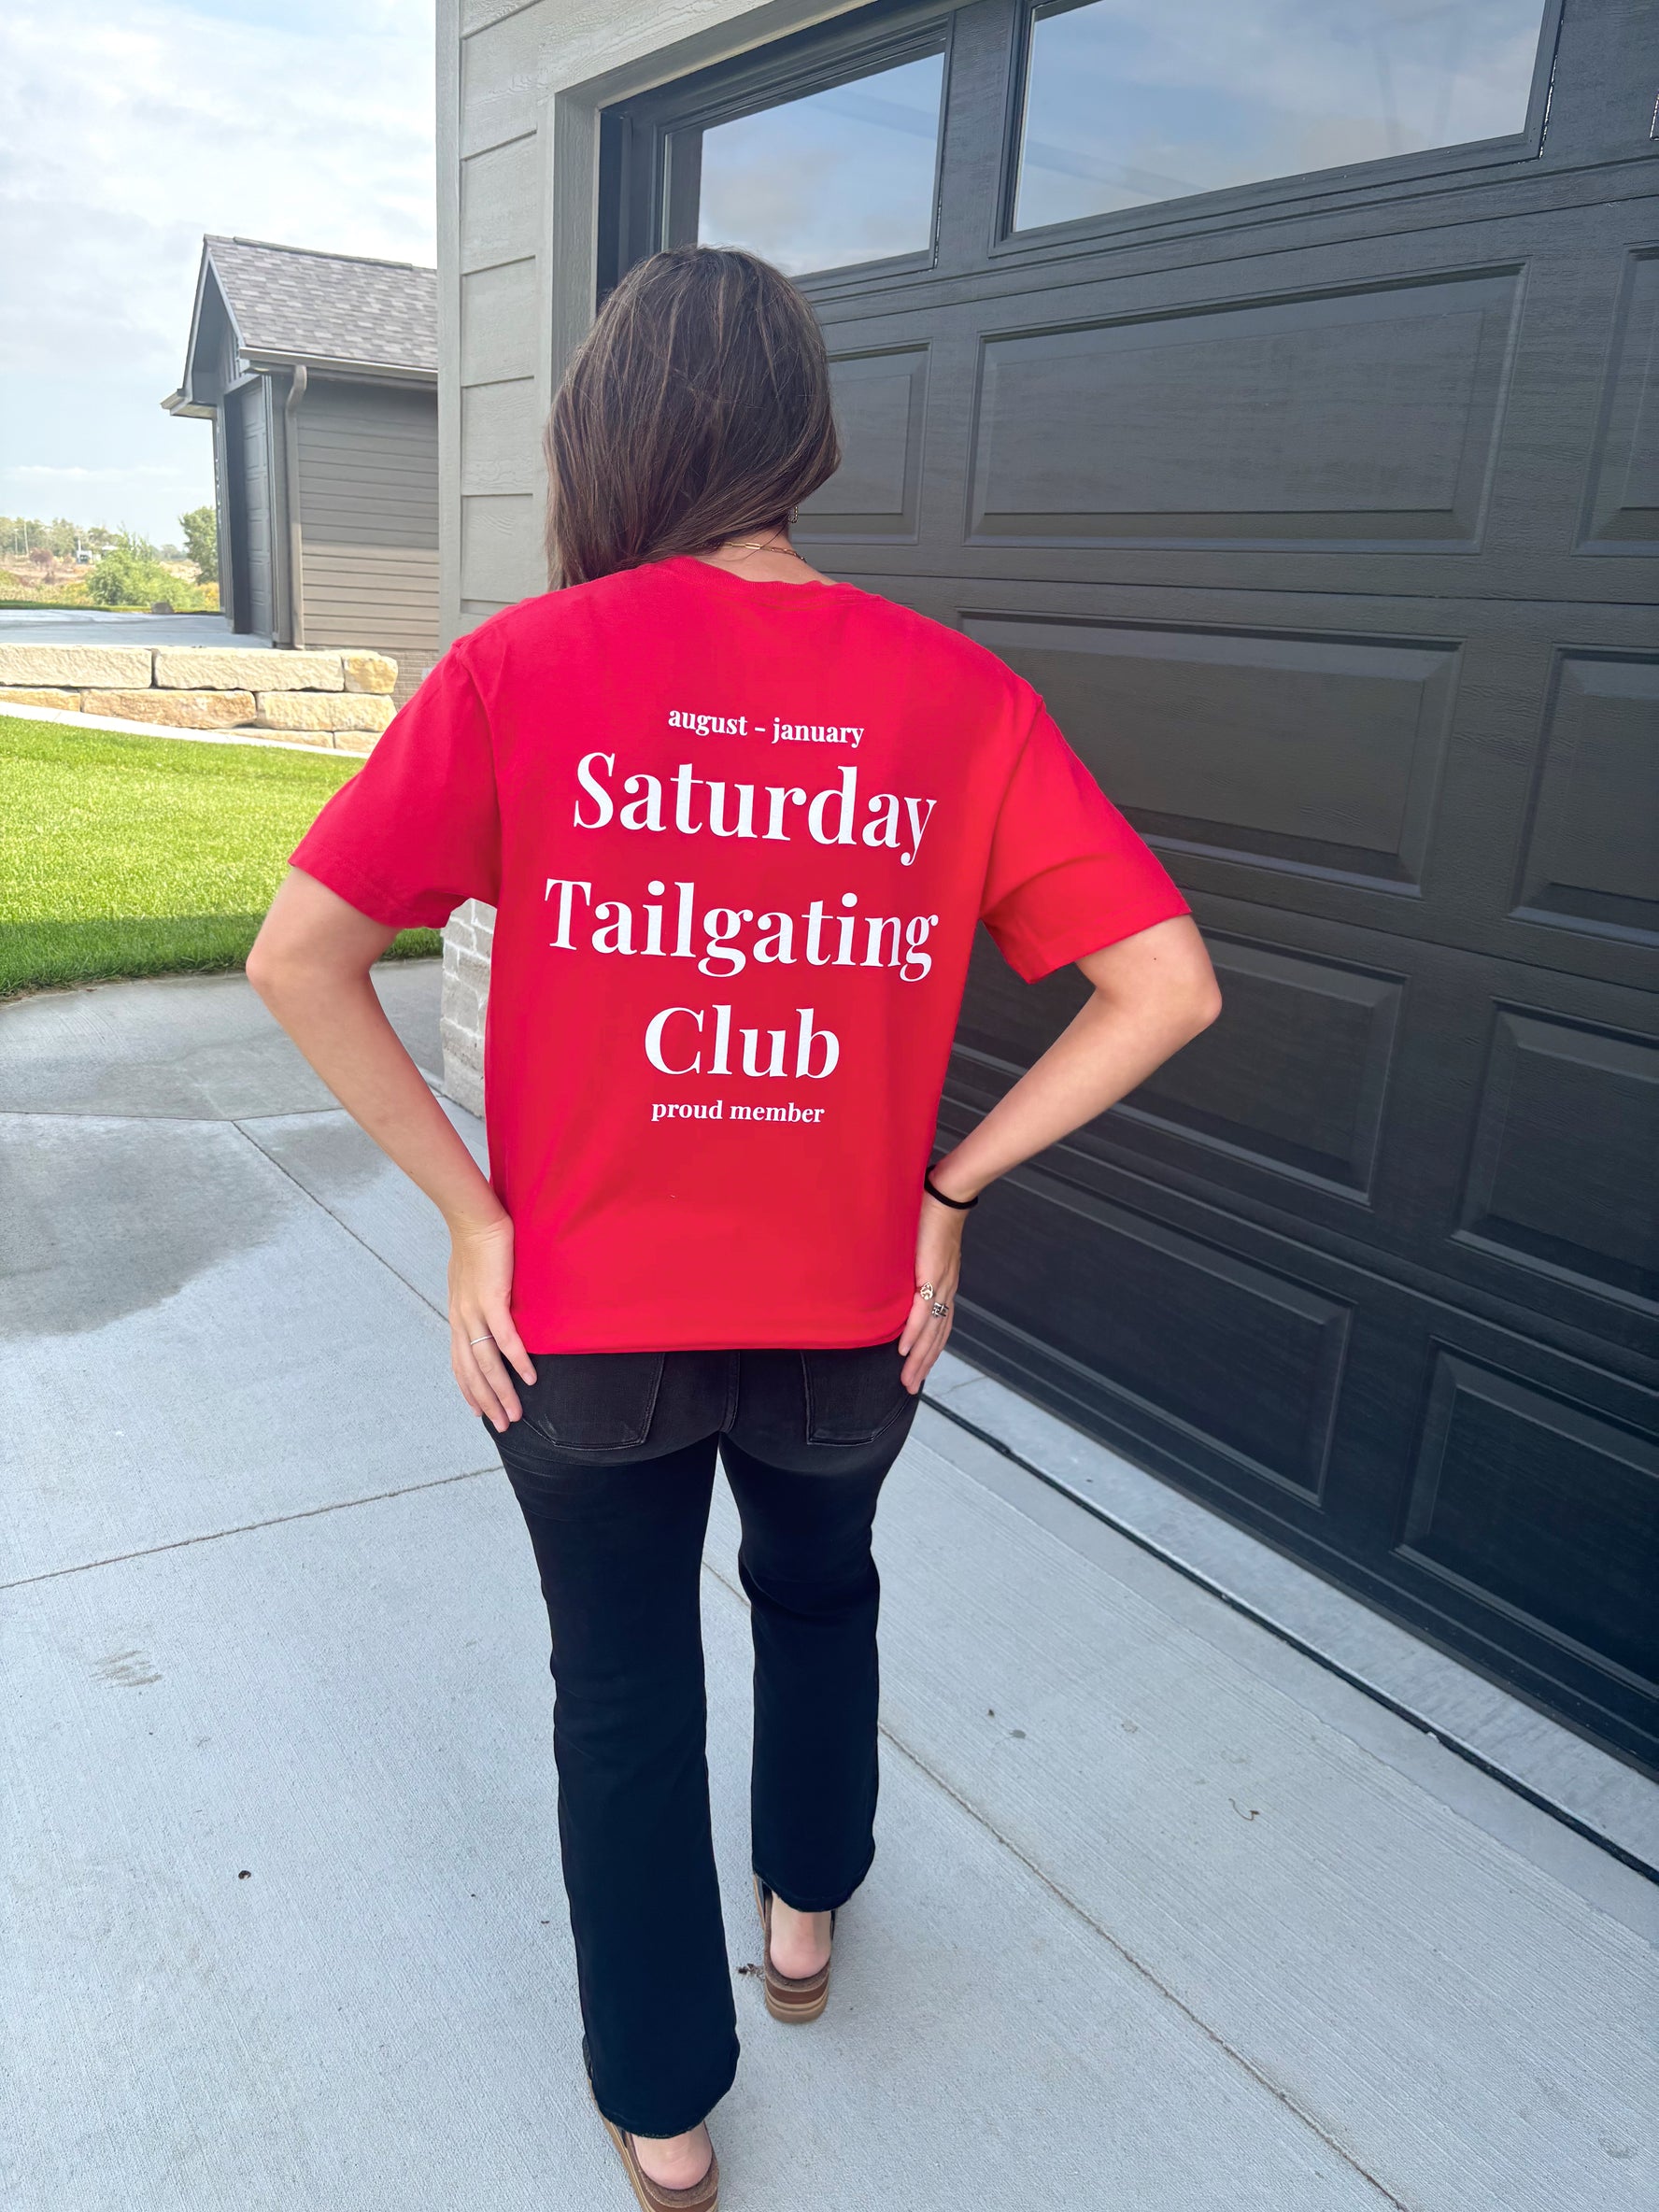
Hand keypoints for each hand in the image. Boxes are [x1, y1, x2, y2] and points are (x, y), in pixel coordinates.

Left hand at [448, 1213, 535, 1431]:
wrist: (474, 1220)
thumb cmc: (477, 1245)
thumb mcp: (471, 1280)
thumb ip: (479, 1301)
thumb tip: (492, 1311)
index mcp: (457, 1317)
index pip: (460, 1364)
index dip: (469, 1391)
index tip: (480, 1412)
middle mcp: (462, 1321)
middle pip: (472, 1373)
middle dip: (488, 1403)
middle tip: (504, 1425)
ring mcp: (474, 1312)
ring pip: (487, 1364)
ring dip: (503, 1392)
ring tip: (517, 1413)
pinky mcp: (491, 1300)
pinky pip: (505, 1339)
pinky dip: (518, 1361)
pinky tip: (530, 1377)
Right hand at [898, 1192, 967, 1394]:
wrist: (944, 1197)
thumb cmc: (929, 1217)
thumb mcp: (920, 1248)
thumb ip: (911, 1265)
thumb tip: (891, 1274)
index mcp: (945, 1285)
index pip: (940, 1327)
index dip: (930, 1350)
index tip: (919, 1370)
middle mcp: (946, 1290)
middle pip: (937, 1337)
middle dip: (924, 1365)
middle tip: (909, 1388)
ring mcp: (941, 1285)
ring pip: (931, 1332)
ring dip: (919, 1359)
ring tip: (907, 1380)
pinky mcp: (931, 1277)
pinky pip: (921, 1312)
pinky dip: (913, 1334)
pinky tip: (905, 1351)